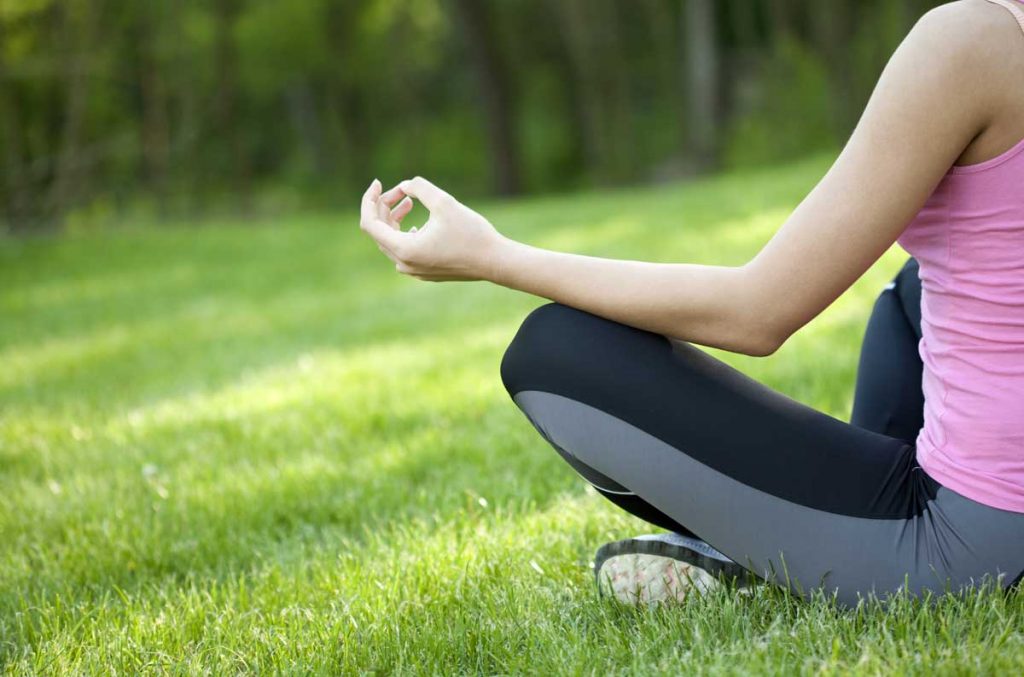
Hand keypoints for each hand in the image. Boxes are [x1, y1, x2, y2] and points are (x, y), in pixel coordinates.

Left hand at [359, 177, 506, 281]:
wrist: (495, 262)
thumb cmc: (472, 233)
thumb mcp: (444, 202)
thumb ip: (419, 188)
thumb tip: (404, 186)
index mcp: (404, 249)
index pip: (369, 223)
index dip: (369, 199)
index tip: (378, 182)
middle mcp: (404, 264)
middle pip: (380, 231)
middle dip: (385, 207)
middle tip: (402, 191)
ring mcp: (413, 271)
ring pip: (391, 241)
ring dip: (395, 219)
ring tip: (409, 202)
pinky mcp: (424, 273)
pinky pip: (404, 251)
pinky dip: (404, 233)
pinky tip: (418, 225)